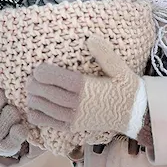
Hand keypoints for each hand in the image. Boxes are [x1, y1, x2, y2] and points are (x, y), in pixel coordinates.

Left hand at [24, 36, 146, 137]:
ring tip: (31, 91)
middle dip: (35, 85)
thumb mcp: (120, 69)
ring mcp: (75, 118)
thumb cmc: (127, 89)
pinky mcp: (75, 127)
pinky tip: (34, 109)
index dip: (42, 74)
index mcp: (86, 87)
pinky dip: (38, 116)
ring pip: (46, 109)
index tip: (37, 69)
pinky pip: (51, 123)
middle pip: (48, 94)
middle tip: (30, 78)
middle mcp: (78, 104)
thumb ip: (105, 54)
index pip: (56, 79)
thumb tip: (90, 39)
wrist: (135, 115)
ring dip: (34, 99)